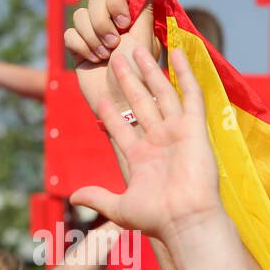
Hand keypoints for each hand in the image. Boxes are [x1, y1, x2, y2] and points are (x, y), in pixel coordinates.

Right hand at [64, 0, 159, 116]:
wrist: (120, 105)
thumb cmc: (139, 78)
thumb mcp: (145, 43)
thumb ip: (145, 14)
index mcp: (132, 19)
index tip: (124, 21)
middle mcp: (113, 23)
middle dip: (103, 22)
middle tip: (114, 44)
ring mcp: (94, 34)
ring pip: (79, 14)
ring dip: (93, 37)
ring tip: (105, 56)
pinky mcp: (78, 47)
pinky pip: (69, 33)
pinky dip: (81, 47)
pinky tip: (93, 61)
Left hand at [69, 47, 221, 239]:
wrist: (186, 219)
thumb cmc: (156, 217)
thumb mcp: (120, 208)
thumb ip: (98, 196)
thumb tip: (74, 198)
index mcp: (141, 158)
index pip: (122, 127)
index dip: (110, 113)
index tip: (99, 98)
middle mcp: (159, 142)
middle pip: (141, 104)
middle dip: (128, 82)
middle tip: (117, 59)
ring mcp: (178, 134)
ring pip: (163, 95)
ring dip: (151, 72)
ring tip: (137, 49)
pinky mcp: (195, 129)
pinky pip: (191, 96)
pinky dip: (186, 75)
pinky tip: (178, 54)